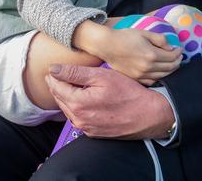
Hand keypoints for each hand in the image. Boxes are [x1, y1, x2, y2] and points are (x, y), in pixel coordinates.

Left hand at [46, 64, 174, 138]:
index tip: (52, 68)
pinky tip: (80, 97)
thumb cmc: (129, 93)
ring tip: (67, 83)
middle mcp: (79, 119)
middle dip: (56, 85)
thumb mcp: (102, 76)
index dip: (53, 76)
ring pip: (68, 109)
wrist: (149, 115)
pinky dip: (75, 106)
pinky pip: (77, 118)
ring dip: (65, 96)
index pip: (56, 87)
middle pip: (60, 99)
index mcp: (78, 104)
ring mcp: (86, 128)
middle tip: (56, 74)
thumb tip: (53, 69)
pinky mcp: (93, 133)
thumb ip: (75, 73)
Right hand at [98, 28, 181, 84]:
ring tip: (172, 64)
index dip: (178, 53)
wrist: (107, 46)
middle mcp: (148, 67)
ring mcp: (141, 75)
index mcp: (151, 55)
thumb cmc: (125, 36)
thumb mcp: (144, 32)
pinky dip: (159, 77)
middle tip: (179, 56)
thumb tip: (171, 48)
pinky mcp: (135, 78)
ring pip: (162, 76)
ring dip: (170, 70)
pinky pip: (152, 81)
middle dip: (177, 62)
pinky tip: (160, 72)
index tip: (180, 49)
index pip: (172, 57)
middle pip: (169, 68)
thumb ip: (160, 39)